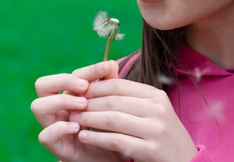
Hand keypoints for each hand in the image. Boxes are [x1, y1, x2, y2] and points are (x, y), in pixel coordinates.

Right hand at [31, 61, 124, 161]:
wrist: (112, 157)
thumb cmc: (110, 129)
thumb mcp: (112, 105)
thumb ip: (111, 85)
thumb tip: (111, 64)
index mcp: (70, 95)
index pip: (71, 75)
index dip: (88, 70)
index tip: (107, 68)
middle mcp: (57, 108)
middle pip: (42, 84)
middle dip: (63, 81)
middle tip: (85, 87)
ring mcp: (53, 126)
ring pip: (37, 106)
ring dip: (60, 101)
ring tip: (83, 105)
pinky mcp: (55, 146)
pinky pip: (45, 135)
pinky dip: (60, 128)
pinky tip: (78, 127)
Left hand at [69, 79, 198, 161]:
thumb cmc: (162, 136)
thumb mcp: (151, 111)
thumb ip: (129, 98)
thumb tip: (98, 84)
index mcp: (155, 96)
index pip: (119, 85)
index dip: (95, 87)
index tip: (77, 91)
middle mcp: (157, 109)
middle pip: (114, 101)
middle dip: (89, 103)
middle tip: (71, 106)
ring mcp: (155, 129)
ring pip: (113, 119)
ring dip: (89, 119)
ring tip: (74, 120)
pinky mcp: (151, 150)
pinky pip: (117, 141)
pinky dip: (97, 138)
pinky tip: (84, 136)